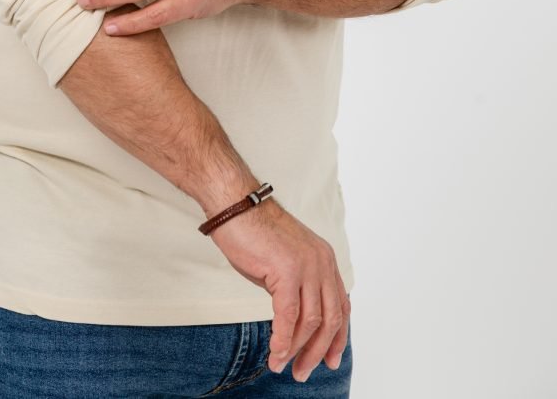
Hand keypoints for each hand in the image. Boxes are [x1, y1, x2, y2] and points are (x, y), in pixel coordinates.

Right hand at [208, 199, 350, 382]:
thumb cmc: (253, 232)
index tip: (329, 359)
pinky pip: (288, 316)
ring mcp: (307, 265)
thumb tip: (297, 322)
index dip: (338, 337)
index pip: (341, 305)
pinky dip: (283, 339)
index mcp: (324, 258)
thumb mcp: (285, 261)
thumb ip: (297, 287)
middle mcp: (322, 262)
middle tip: (303, 372)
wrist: (235, 205)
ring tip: (283, 367)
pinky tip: (275, 354)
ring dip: (297, 350)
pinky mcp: (287, 270)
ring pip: (311, 322)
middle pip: (331, 318)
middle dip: (318, 351)